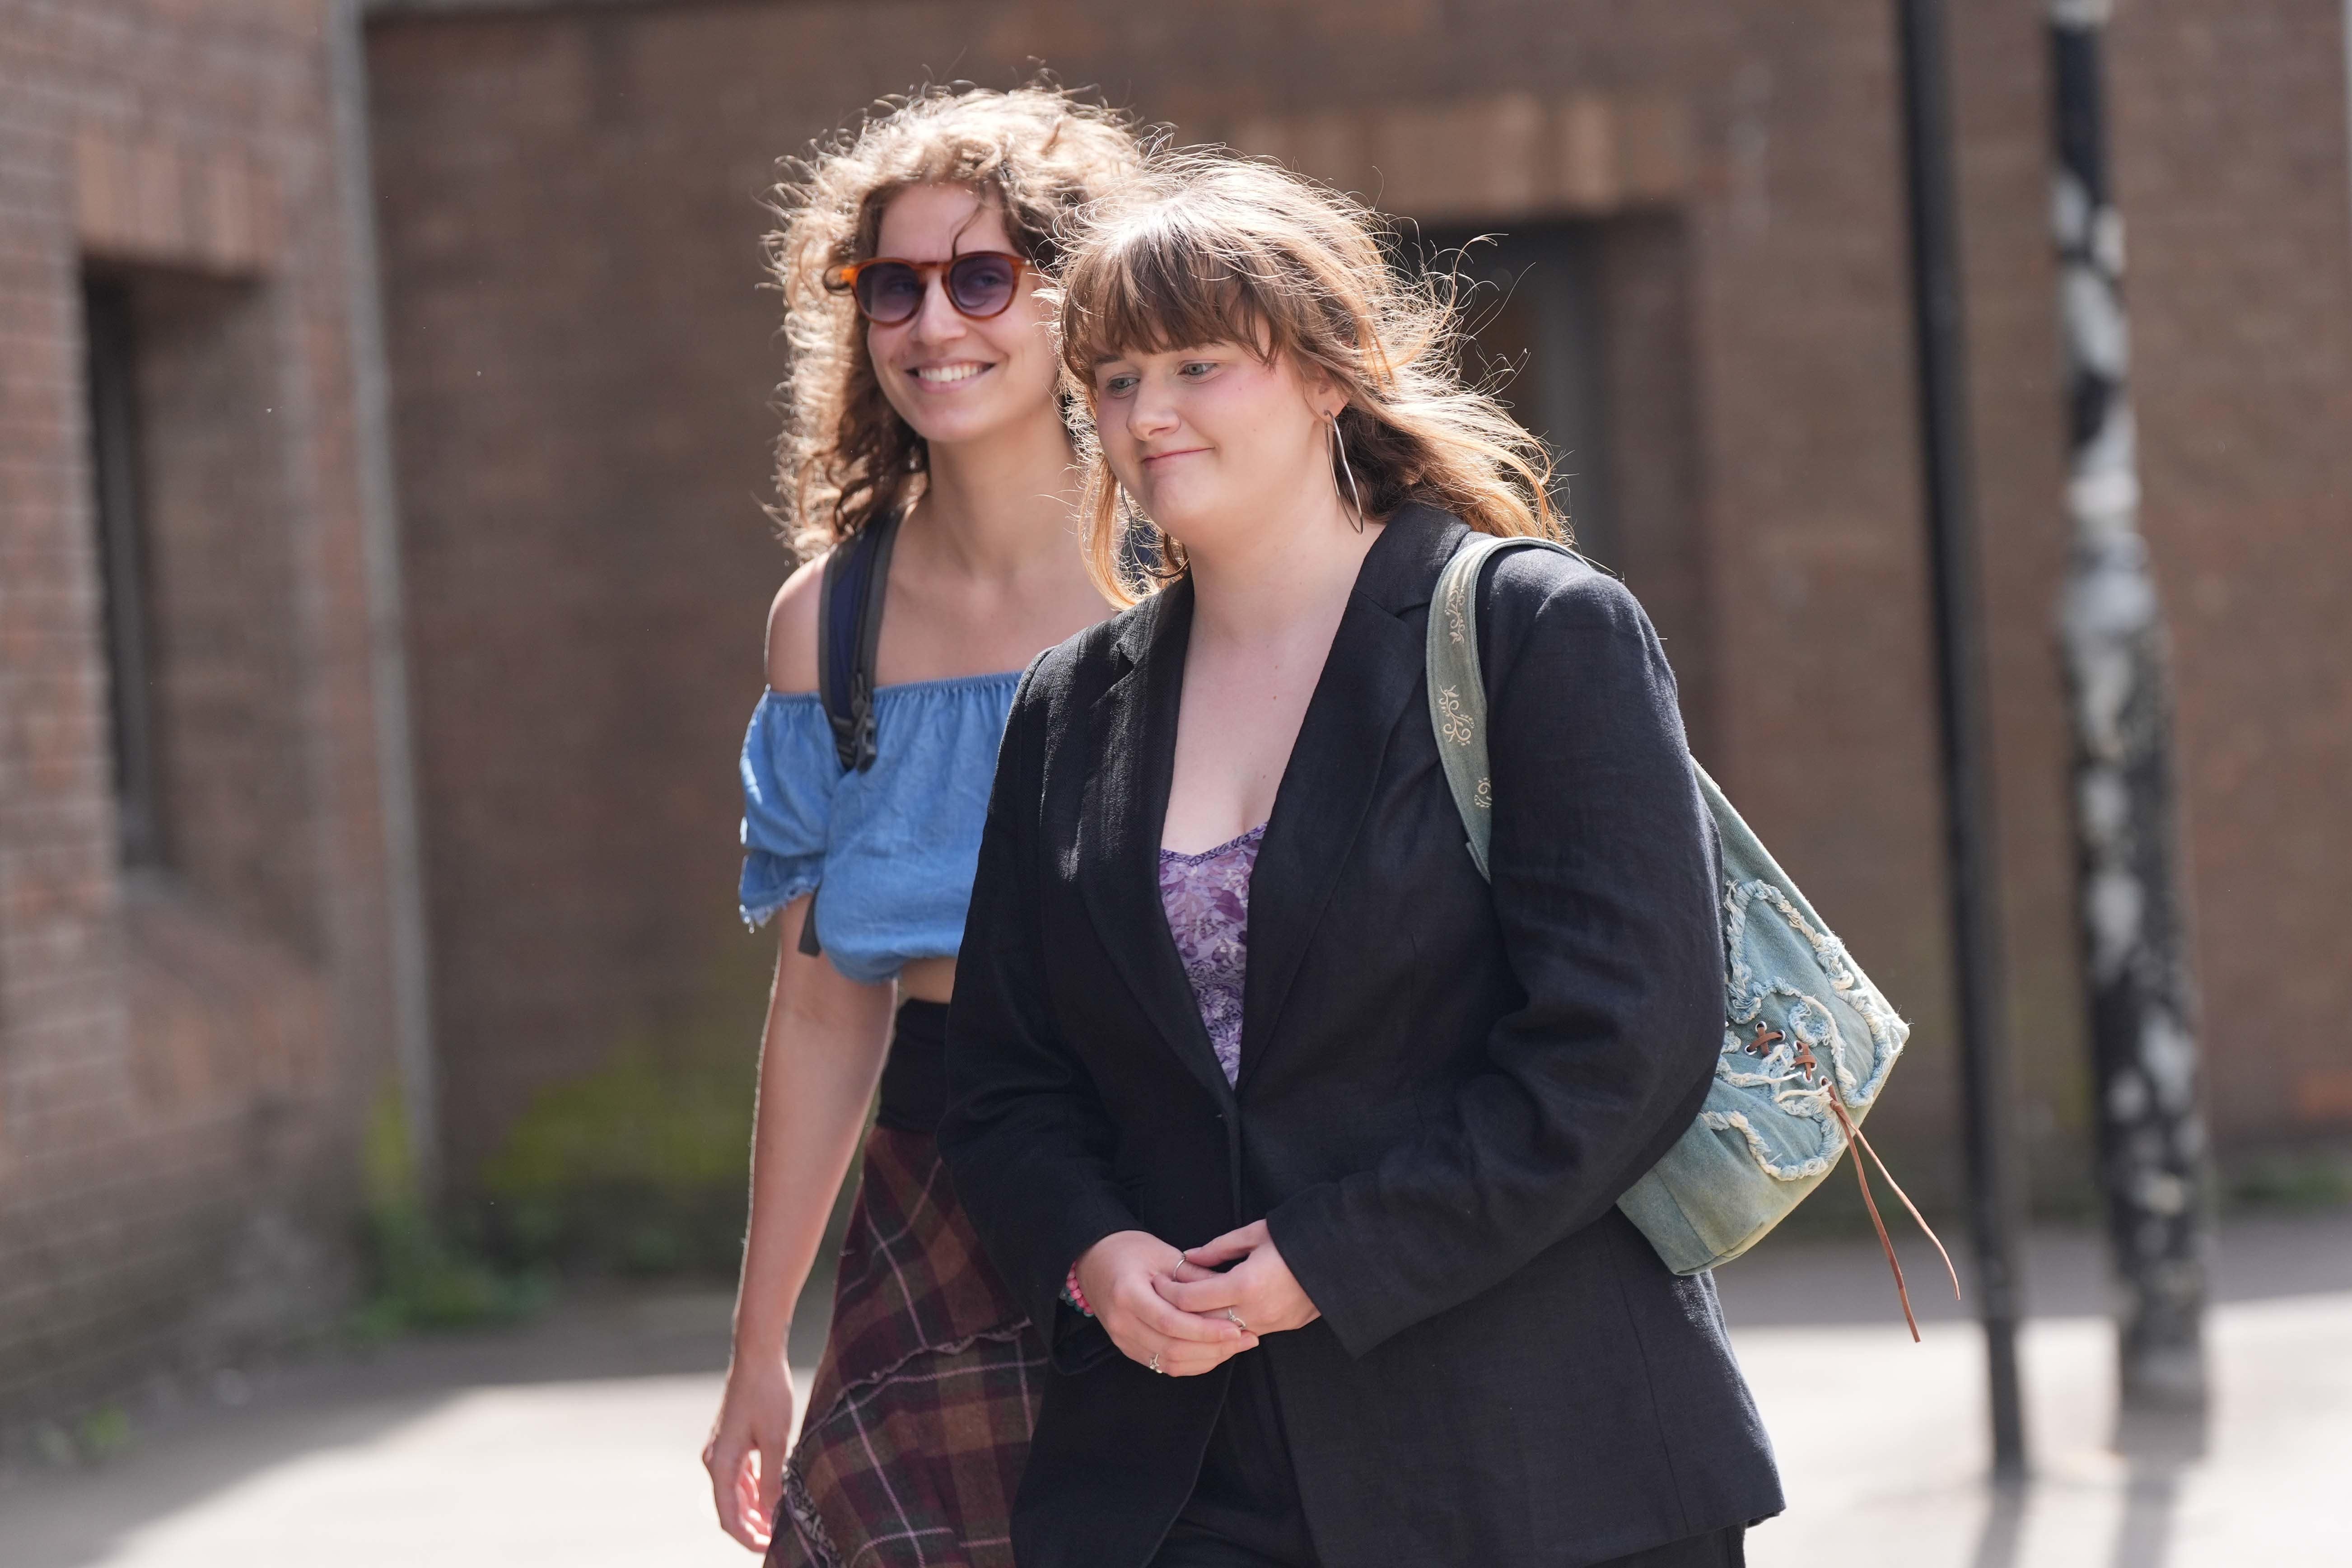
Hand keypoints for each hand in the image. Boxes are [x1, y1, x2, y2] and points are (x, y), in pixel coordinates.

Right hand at [703, 1349, 794, 1550]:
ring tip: (778, 1525)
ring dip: (754, 1511)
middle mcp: (716, 1459)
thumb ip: (772, 1480)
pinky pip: (741, 1476)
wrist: (758, 1356)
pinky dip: (755, 1491)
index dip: (747, 1537)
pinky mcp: (733, 1441)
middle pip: (730, 1507)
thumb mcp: (775, 1440)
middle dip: (752, 1528)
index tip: (769, 1549)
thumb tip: (772, 1515)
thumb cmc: (767, 1393)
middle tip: (779, 1540)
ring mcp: (723, 1450)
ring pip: (736, 1493)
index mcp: (720, 1462)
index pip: (728, 1516)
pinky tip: (773, 1499)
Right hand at [1076, 1229, 1258, 1375]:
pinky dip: (1192, 1362)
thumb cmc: (1130, 1250)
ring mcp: (1122, 1339)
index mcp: (1127, 1294)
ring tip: (1237, 1345)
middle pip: (1172, 1348)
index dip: (1206, 1330)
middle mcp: (1121, 1323)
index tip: (1236, 1328)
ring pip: (1170, 1363)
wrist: (1095, 1260)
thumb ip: (1194, 1277)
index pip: (1171, 1323)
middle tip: (1247, 1338)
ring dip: (1207, 1358)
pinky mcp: (1128, 1348)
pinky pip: (1163, 1364)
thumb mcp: (1164, 1254)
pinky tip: (1215, 1351)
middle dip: (1214, 1348)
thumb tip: (1230, 1294)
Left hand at [1159, 1220, 1320, 1335]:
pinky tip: (1215, 1313)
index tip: (1158, 1282)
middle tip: (1162, 1297)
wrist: (1344, 1257)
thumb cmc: (1299, 1237)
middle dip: (1179, 1312)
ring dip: (1201, 1322)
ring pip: (1221, 1332)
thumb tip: (1189, 1256)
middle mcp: (1255, 1311)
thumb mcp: (1256, 1234)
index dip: (1169, 1292)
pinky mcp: (1281, 1328)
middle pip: (1201, 1322)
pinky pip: (1243, 1332)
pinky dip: (1224, 1326)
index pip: (1191, 1300)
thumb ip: (1218, 1248)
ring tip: (1186, 1305)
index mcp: (1245, 1285)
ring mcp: (1270, 1324)